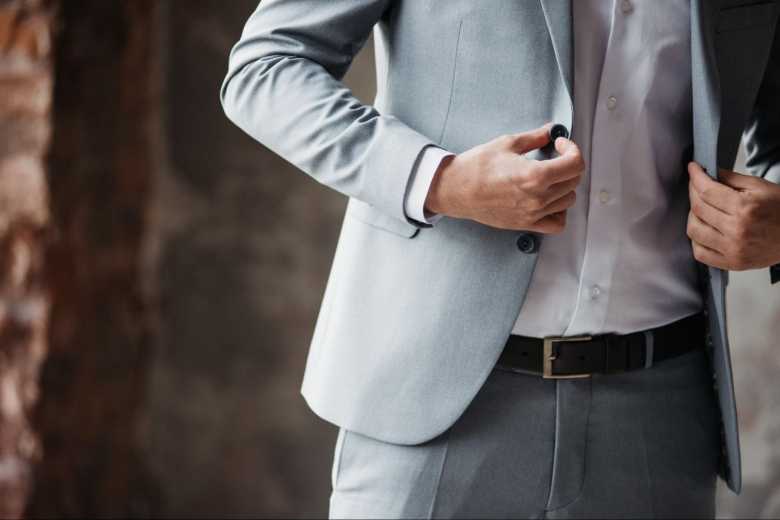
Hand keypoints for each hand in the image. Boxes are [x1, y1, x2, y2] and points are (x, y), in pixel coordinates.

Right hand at [424, 125, 584, 232]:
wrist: (456, 190)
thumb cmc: (476, 167)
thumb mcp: (507, 144)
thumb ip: (535, 137)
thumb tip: (550, 131)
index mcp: (535, 175)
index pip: (575, 164)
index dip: (572, 149)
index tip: (560, 145)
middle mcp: (537, 197)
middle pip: (574, 181)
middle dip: (568, 164)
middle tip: (555, 156)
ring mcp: (532, 213)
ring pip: (568, 201)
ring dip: (565, 186)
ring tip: (551, 177)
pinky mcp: (526, 224)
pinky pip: (557, 224)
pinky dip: (560, 212)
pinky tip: (550, 200)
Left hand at [687, 162, 779, 269]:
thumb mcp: (761, 187)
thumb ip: (732, 179)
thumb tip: (708, 172)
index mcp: (745, 208)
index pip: (707, 191)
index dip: (696, 177)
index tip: (693, 169)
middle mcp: (736, 230)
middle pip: (698, 209)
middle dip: (693, 193)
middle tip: (696, 186)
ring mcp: (733, 249)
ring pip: (694, 231)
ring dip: (693, 216)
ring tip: (701, 209)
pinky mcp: (732, 263)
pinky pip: (700, 253)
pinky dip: (696, 240)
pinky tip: (704, 230)